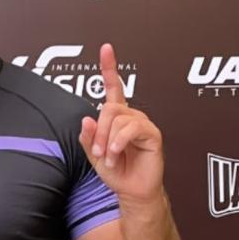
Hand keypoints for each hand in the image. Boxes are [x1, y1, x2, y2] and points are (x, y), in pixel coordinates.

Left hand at [78, 43, 163, 203]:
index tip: (106, 49)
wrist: (133, 190)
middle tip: (98, 151)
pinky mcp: (152, 134)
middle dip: (99, 132)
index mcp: (117, 117)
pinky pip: (131, 129)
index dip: (110, 67)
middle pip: (108, 108)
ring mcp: (142, 124)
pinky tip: (116, 155)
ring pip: (118, 119)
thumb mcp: (95, 155)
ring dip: (108, 141)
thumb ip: (88, 138)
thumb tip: (86, 119)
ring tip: (109, 157)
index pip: (113, 87)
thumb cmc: (117, 172)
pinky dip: (119, 143)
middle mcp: (130, 117)